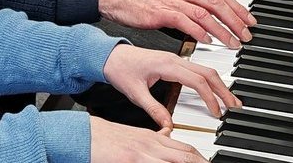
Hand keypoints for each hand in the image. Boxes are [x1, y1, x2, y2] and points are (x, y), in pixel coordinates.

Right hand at [90, 120, 205, 162]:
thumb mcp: (134, 135)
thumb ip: (153, 137)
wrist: (85, 134)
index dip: (200, 157)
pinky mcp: (131, 158)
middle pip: (186, 153)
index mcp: (153, 137)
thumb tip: (168, 133)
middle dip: (201, 161)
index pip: (185, 147)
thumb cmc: (106, 138)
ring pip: (175, 158)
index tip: (208, 162)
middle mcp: (151, 143)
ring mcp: (142, 151)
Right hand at [99, 0, 254, 47]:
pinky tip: (208, 41)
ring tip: (233, 42)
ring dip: (223, 29)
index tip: (248, 19)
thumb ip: (186, 1)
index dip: (237, 6)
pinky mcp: (161, 12)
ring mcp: (172, 0)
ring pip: (205, 13)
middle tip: (248, 33)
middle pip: (217, 1)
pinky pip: (185, 21)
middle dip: (236, 18)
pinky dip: (199, 31)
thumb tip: (203, 15)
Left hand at [102, 44, 240, 128]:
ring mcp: (176, 59)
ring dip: (219, 84)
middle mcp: (175, 59)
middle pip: (208, 72)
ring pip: (205, 70)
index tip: (216, 112)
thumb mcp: (135, 93)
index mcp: (168, 64)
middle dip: (223, 90)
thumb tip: (169, 124)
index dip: (209, 97)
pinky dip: (209, 80)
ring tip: (229, 100)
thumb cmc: (120, 69)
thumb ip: (154, 109)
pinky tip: (213, 90)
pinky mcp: (174, 62)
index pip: (197, 81)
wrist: (110, 55)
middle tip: (234, 106)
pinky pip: (197, 69)